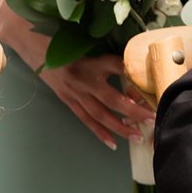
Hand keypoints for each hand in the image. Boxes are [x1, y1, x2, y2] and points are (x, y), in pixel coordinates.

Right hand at [11, 33, 153, 149]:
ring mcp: (76, 94)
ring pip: (100, 115)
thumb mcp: (96, 49)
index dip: (136, 79)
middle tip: (152, 119)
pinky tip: (113, 143)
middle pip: (112, 99)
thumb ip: (117, 60)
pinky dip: (100, 133)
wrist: (38, 51)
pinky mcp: (69, 102)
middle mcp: (85, 80)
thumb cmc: (71, 48)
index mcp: (94, 62)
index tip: (153, 89)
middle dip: (133, 111)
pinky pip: (86, 120)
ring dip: (120, 128)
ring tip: (138, 136)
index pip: (120, 68)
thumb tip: (141, 70)